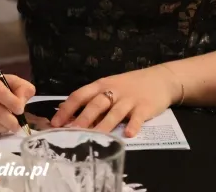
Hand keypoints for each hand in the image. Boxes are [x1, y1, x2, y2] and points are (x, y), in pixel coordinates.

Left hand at [50, 65, 180, 136]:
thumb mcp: (109, 87)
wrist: (159, 79)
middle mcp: (113, 91)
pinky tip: (128, 134)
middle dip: (83, 118)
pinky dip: (133, 125)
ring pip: (114, 112)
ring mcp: (129, 99)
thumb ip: (93, 101)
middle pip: (95, 104)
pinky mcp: (145, 107)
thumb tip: (71, 119)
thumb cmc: (128, 86)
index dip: (67, 109)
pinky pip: (138, 117)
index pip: (79, 95)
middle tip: (71, 132)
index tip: (55, 123)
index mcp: (100, 85)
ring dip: (104, 125)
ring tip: (94, 136)